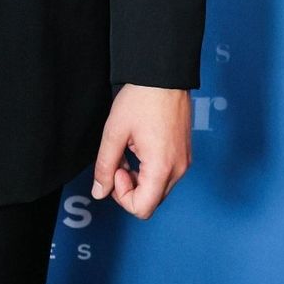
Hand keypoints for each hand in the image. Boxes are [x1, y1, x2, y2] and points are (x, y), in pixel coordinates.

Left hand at [90, 84, 191, 218]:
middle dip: (129, 186)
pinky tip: (139, 146)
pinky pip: (165, 175)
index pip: (142, 209)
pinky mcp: (184, 154)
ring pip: (157, 189)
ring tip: (128, 149)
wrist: (164, 74)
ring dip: (138, 177)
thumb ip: (105, 166)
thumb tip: (99, 192)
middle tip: (119, 159)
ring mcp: (184, 162)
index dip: (122, 195)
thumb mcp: (114, 132)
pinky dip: (149, 169)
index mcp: (162, 168)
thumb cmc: (141, 98)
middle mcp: (178, 170)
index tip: (116, 168)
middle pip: (150, 201)